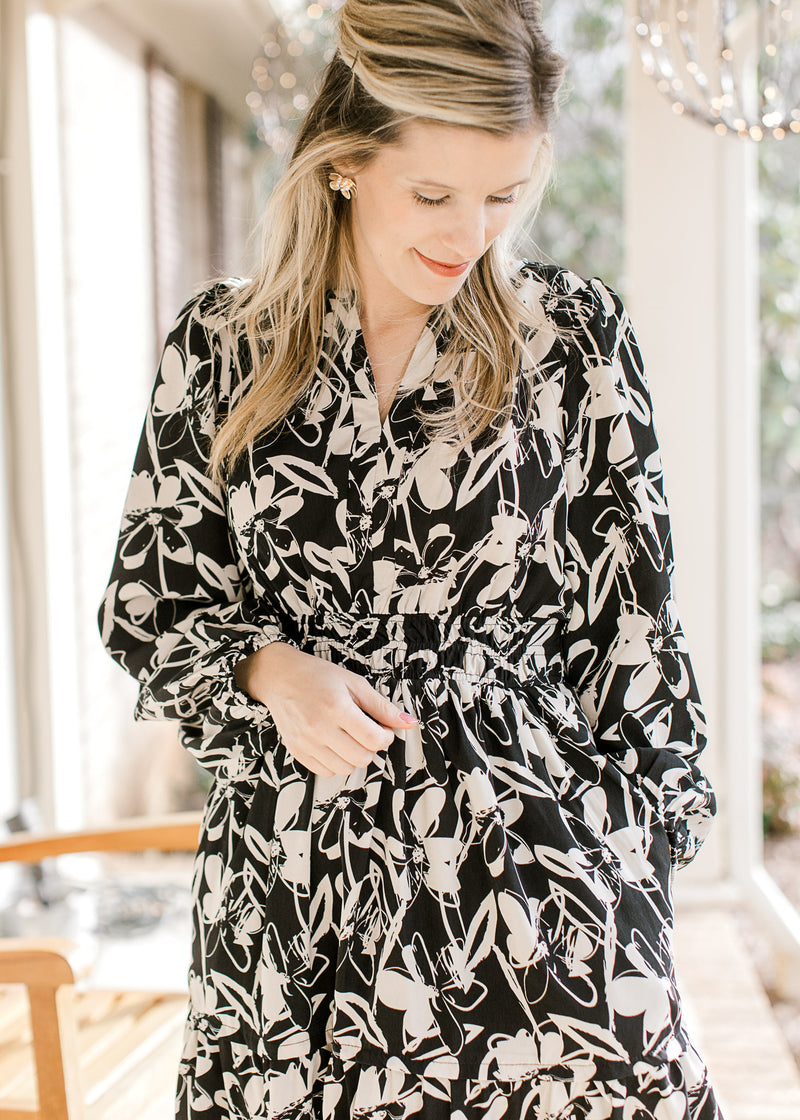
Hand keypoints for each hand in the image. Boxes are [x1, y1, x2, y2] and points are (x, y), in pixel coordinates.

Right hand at [233, 641, 418, 776]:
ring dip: (355, 757)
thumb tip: (409, 723)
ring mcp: (306, 743)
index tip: (383, 729)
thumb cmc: (316, 676)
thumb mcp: (354, 683)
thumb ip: (382, 706)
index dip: (386, 737)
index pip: (374, 740)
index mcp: (337, 708)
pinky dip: (336, 763)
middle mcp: (319, 728)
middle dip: (372, 747)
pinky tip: (335, 745)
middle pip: (362, 758)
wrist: (279, 677)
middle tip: (368, 732)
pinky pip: (325, 772)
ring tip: (350, 737)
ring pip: (345, 769)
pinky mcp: (297, 751)